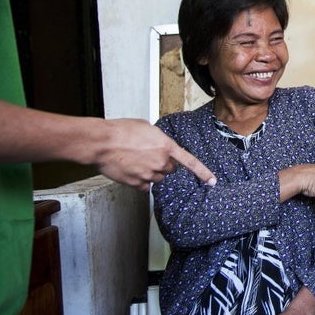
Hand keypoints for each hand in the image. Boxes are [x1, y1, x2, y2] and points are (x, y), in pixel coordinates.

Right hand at [97, 119, 215, 191]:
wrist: (102, 142)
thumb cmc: (121, 131)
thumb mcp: (146, 128)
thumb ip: (158, 139)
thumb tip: (159, 145)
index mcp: (166, 147)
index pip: (190, 162)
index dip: (203, 172)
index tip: (212, 181)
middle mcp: (161, 162)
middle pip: (170, 169)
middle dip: (163, 164)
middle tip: (148, 155)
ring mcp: (149, 174)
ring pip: (157, 178)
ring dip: (151, 172)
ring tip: (136, 161)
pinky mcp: (137, 183)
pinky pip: (144, 187)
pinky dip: (140, 181)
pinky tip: (131, 171)